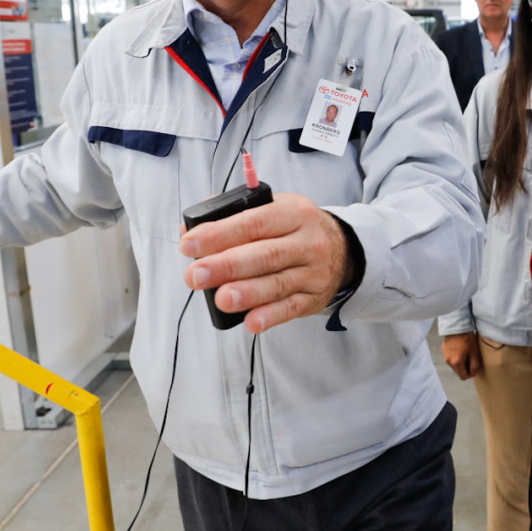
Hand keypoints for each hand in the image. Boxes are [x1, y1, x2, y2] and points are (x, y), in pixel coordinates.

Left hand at [180, 193, 352, 334]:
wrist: (343, 249)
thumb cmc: (295, 229)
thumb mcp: (274, 209)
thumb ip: (232, 215)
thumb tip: (188, 228)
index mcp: (293, 212)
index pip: (253, 222)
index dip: (219, 234)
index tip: (189, 245)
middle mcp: (306, 241)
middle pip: (264, 254)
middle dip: (226, 266)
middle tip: (195, 275)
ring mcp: (312, 272)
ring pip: (277, 283)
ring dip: (247, 293)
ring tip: (221, 299)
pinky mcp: (313, 298)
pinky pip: (291, 308)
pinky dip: (270, 316)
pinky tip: (251, 321)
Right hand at [441, 332, 482, 379]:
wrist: (457, 325)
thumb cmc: (467, 339)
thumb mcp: (474, 353)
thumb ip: (474, 366)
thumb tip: (473, 373)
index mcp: (456, 363)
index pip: (463, 377)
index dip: (470, 374)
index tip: (474, 367)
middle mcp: (448, 361)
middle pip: (458, 371)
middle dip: (465, 368)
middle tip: (471, 358)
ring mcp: (445, 356)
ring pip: (454, 365)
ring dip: (460, 362)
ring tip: (466, 352)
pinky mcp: (443, 350)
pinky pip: (451, 358)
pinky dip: (456, 356)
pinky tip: (460, 348)